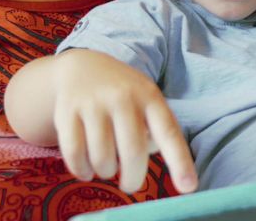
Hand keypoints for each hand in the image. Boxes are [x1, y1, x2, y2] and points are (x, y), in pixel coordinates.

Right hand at [52, 49, 197, 193]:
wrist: (81, 68)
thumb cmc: (121, 92)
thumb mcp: (144, 100)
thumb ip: (153, 129)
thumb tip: (145, 158)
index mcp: (148, 95)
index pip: (167, 131)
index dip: (179, 161)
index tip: (188, 188)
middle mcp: (121, 97)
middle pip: (132, 153)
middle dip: (133, 179)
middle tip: (129, 183)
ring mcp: (93, 103)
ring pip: (102, 159)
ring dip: (105, 172)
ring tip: (106, 166)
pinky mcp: (67, 111)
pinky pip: (75, 154)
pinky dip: (81, 170)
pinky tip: (86, 168)